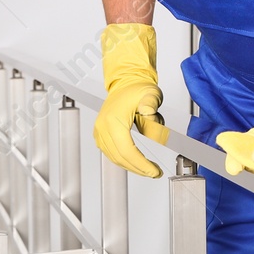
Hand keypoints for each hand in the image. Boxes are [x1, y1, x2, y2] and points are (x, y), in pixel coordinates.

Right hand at [93, 23, 168, 178]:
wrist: (127, 81)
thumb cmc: (137, 88)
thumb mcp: (150, 94)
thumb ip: (151, 106)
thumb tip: (151, 116)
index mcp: (113, 120)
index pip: (127, 150)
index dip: (141, 164)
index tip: (154, 171)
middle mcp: (103, 126)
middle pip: (120, 157)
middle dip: (138, 168)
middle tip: (154, 173)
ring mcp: (100, 130)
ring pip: (114, 157)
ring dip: (131, 166)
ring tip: (147, 170)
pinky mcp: (101, 133)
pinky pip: (110, 153)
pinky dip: (123, 160)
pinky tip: (135, 163)